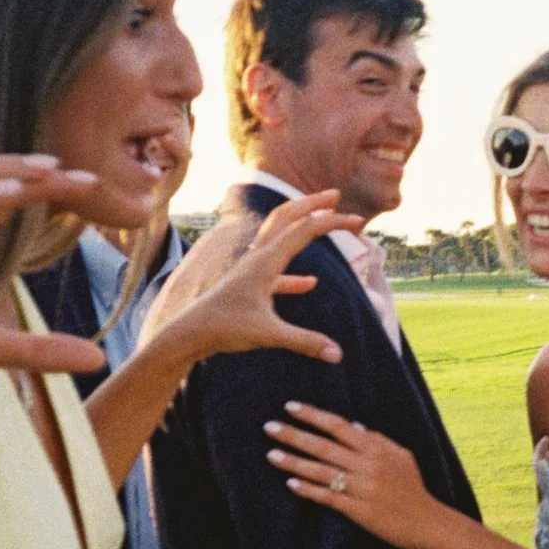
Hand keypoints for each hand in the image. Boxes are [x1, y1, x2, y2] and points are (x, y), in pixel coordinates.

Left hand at [149, 193, 360, 365]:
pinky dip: (295, 272)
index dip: (333, 223)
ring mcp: (251, 269)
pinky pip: (276, 270)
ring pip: (278, 236)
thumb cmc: (224, 329)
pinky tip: (311, 284)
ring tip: (321, 220)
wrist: (189, 334)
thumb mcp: (269, 335)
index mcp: (265, 261)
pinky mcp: (248, 285)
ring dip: (300, 224)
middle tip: (335, 194)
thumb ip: (305, 342)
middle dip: (311, 204)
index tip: (358, 222)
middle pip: (286, 217)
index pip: (305, 230)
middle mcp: (257, 257)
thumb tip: (338, 354)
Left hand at [265, 400, 448, 548]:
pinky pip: (328, 497)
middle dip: (294, 435)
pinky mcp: (358, 511)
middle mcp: (367, 465)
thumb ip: (376, 440)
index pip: (339, 426)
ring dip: (294, 462)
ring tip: (271, 454)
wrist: (427, 522)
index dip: (313, 415)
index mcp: (377, 448)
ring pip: (321, 471)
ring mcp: (362, 488)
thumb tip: (352, 425)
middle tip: (269, 427)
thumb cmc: (412, 487)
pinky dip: (308, 490)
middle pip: (324, 446)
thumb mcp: (401, 456)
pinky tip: (290, 484)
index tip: (290, 407)